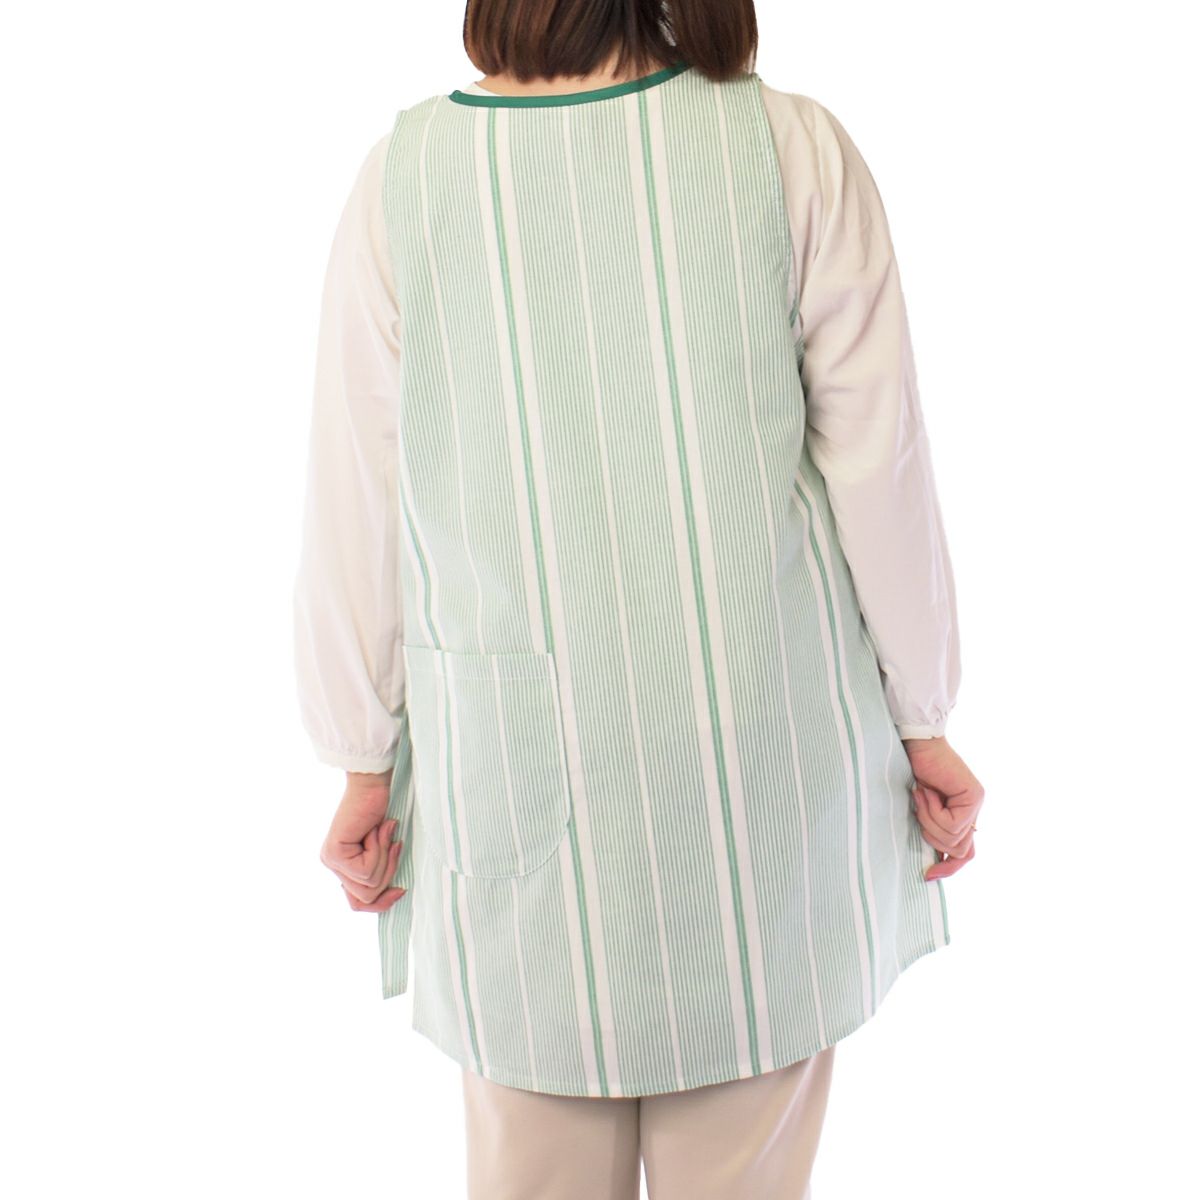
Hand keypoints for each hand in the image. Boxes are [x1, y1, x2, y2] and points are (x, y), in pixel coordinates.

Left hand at [319, 770, 407, 911]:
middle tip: (393, 843)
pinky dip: (379, 849)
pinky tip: (377, 829)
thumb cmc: (384, 810)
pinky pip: (366, 870)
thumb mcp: (386, 849)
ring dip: (385, 857)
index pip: (358, 902)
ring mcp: (331, 860)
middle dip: (388, 872)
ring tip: (383, 832)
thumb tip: (395, 894)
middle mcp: (332, 865)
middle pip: (366, 897)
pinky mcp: (335, 853)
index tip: (401, 890)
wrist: (374, 784)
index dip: (381, 903)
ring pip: (369, 885)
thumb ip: (382, 871)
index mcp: (342, 866)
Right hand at [901, 736, 984, 880]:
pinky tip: (926, 791)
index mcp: (964, 815)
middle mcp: (975, 810)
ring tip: (921, 795)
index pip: (967, 853)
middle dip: (932, 835)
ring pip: (953, 838)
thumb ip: (935, 829)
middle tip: (918, 807)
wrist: (915, 745)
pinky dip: (931, 810)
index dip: (950, 867)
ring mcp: (977, 803)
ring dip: (928, 819)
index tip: (929, 875)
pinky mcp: (974, 796)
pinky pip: (951, 824)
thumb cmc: (912, 773)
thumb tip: (937, 860)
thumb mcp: (923, 810)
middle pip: (959, 849)